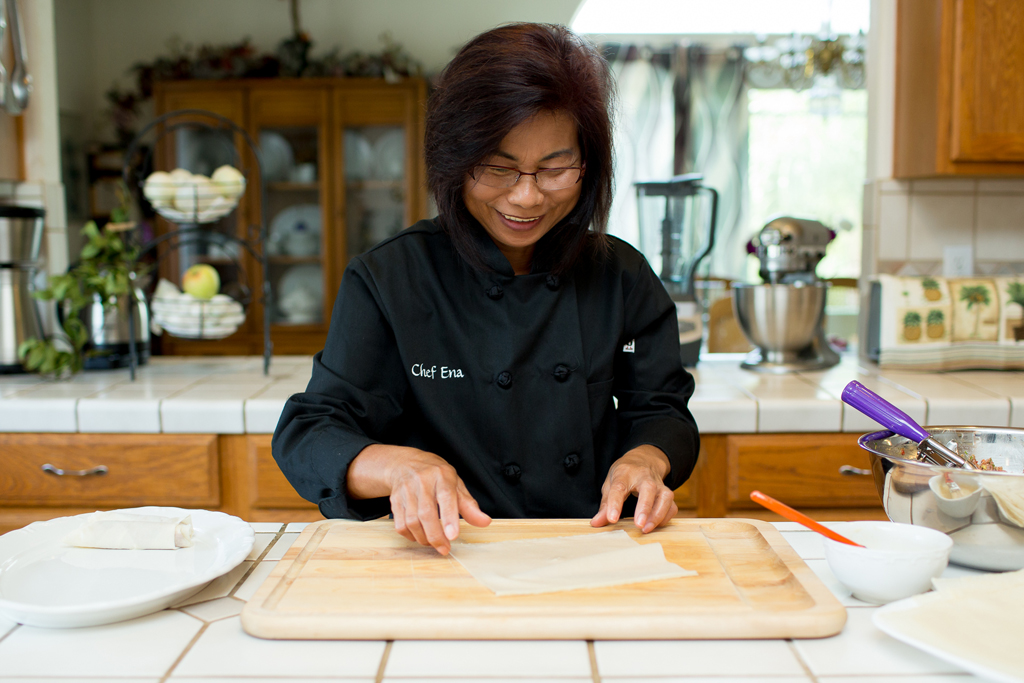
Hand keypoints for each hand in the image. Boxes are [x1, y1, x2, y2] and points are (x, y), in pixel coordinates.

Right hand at [347, 444, 490, 554]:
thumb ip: (469, 505)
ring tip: (434, 543)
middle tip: (445, 549)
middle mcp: (422, 481)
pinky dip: (410, 536)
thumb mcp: (456, 485)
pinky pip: (400, 524)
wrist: (406, 463)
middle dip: (436, 536)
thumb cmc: (436, 476)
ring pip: (412, 521)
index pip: (446, 496)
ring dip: (423, 538)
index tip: (453, 536)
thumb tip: (485, 522)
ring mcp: (406, 490)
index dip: (449, 517)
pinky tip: (419, 536)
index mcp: (442, 475)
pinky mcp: (394, 500)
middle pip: (426, 513)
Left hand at [591, 445, 676, 532]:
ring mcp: (659, 484)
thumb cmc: (624, 475)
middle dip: (644, 507)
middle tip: (639, 525)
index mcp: (624, 473)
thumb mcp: (610, 484)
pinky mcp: (667, 492)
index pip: (619, 487)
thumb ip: (605, 505)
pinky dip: (666, 517)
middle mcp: (644, 477)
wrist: (644, 460)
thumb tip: (596, 523)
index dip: (615, 504)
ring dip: (657, 514)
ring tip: (646, 529)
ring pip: (665, 497)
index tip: (612, 519)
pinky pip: (672, 505)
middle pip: (648, 489)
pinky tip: (655, 525)